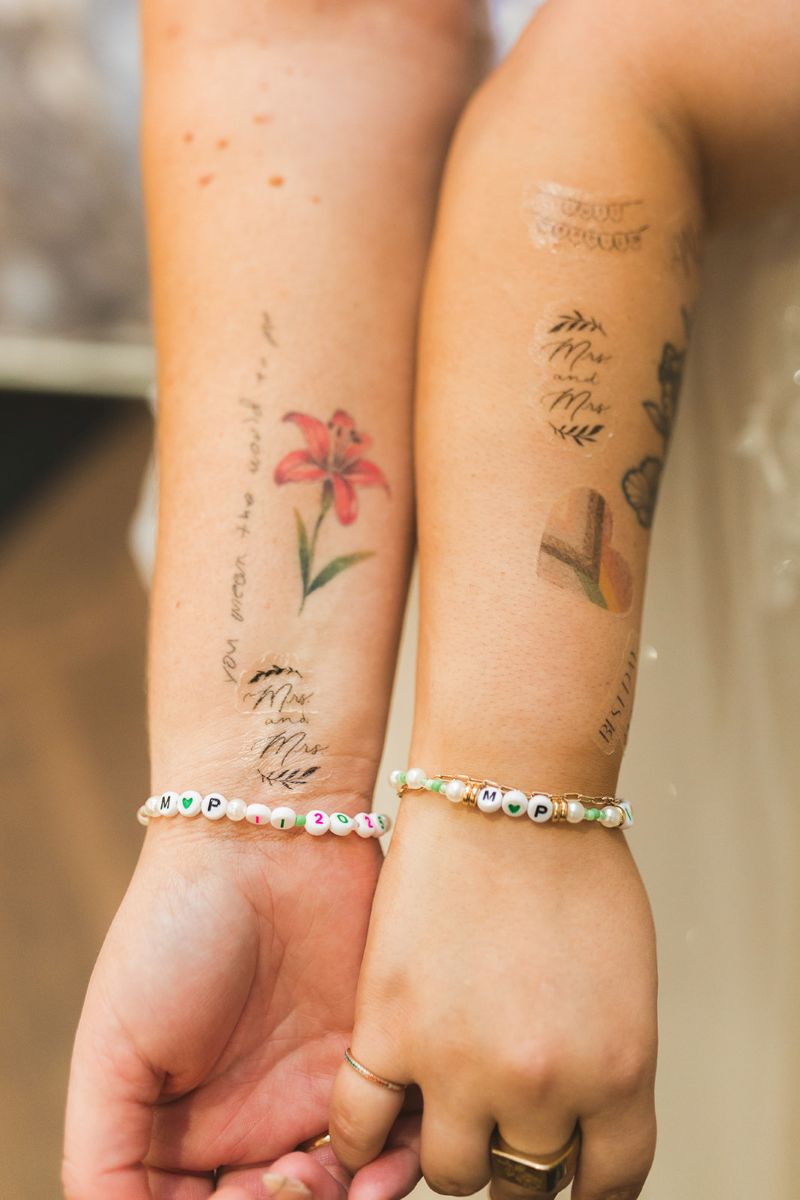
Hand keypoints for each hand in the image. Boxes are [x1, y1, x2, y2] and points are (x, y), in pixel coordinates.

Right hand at [63, 815, 420, 1199]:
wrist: (262, 836)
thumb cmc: (174, 932)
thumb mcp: (113, 1050)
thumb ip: (103, 1158)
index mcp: (183, 1134)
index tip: (234, 1197)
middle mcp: (253, 1123)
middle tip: (288, 1179)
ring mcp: (318, 1092)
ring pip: (343, 1192)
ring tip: (333, 1173)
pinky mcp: (375, 1058)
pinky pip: (397, 1139)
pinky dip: (396, 1162)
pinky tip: (385, 1155)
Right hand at [329, 790, 657, 1199]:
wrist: (505, 787)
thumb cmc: (572, 861)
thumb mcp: (623, 980)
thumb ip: (603, 1060)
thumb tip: (576, 1111)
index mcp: (619, 1072)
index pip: (610, 1181)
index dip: (587, 1183)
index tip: (569, 1171)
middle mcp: (543, 1085)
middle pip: (525, 1182)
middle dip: (517, 1157)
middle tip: (501, 1123)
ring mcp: (460, 1065)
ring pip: (450, 1171)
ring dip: (451, 1144)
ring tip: (444, 1102)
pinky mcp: (388, 1034)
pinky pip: (363, 1130)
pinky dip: (363, 1142)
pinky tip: (374, 1124)